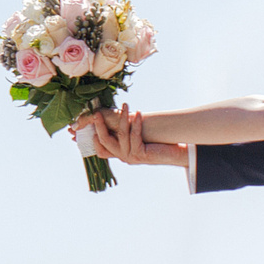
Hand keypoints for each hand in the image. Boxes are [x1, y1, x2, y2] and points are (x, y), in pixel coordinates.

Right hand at [74, 108, 188, 167]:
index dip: (91, 136)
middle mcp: (122, 157)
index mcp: (119, 153)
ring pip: (121, 135)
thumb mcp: (136, 136)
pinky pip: (134, 137)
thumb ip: (125, 130)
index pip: (99, 149)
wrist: (173, 154)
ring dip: (123, 118)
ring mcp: (130, 157)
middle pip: (104, 141)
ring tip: (126, 105)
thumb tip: (115, 114)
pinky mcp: (140, 155)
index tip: (90, 122)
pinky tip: (139, 114)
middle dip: (100, 125)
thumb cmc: (156, 143)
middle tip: (98, 113)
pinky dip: (136, 124)